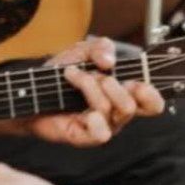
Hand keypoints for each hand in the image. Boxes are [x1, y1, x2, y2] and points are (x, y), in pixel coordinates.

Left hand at [29, 37, 162, 144]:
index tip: (136, 81)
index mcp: (123, 94)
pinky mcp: (85, 137)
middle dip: (114, 85)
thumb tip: (110, 61)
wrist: (31, 89)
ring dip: (91, 86)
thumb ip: (100, 47)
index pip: (152, 104)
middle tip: (97, 74)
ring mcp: (101, 127)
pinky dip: (93, 118)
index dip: (150, 94)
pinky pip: (101, 133)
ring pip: (112, 110)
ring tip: (72, 75)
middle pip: (133, 106)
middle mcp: (116, 114)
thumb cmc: (61, 73)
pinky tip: (81, 110)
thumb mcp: (82, 51)